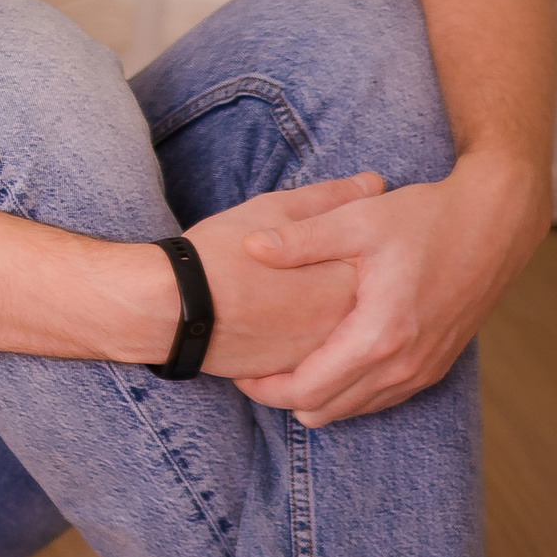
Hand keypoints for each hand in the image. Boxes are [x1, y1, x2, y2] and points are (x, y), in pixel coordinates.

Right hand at [178, 174, 371, 378]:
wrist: (171, 308)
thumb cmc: (219, 253)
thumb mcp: (275, 209)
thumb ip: (329, 198)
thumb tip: (375, 183)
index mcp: (349, 277)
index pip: (385, 262)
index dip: (371, 247)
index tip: (358, 239)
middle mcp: (345, 321)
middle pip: (371, 304)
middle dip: (352, 286)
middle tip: (321, 271)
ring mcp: (321, 352)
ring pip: (345, 337)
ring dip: (335, 319)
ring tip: (301, 299)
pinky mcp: (293, 373)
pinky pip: (317, 362)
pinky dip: (311, 345)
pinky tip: (288, 325)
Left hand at [225, 154, 546, 425]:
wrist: (495, 223)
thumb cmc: (424, 218)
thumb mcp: (356, 220)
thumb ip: (299, 238)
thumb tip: (249, 246)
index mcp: (380, 335)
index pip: (306, 391)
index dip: (263, 388)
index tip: (237, 370)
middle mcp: (404, 364)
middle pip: (324, 411)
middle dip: (282, 396)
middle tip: (253, 367)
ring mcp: (424, 370)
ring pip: (352, 410)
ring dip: (315, 395)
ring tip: (282, 364)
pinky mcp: (435, 366)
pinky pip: (379, 398)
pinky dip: (347, 391)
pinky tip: (324, 360)